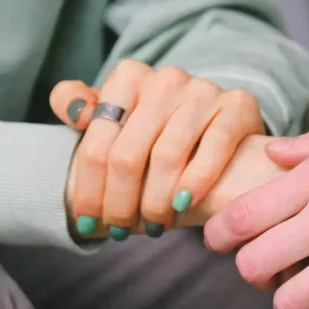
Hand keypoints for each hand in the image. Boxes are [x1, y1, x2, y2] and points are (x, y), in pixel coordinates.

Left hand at [50, 61, 263, 236]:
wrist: (219, 124)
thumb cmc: (157, 130)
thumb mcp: (116, 117)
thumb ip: (82, 107)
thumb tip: (72, 109)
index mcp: (128, 77)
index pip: (97, 144)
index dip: (89, 190)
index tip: (87, 223)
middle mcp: (165, 79)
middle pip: (128, 155)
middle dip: (120, 203)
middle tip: (120, 231)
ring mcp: (203, 90)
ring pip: (167, 157)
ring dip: (156, 203)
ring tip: (154, 226)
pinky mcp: (237, 105)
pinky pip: (214, 148)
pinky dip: (196, 182)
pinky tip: (183, 206)